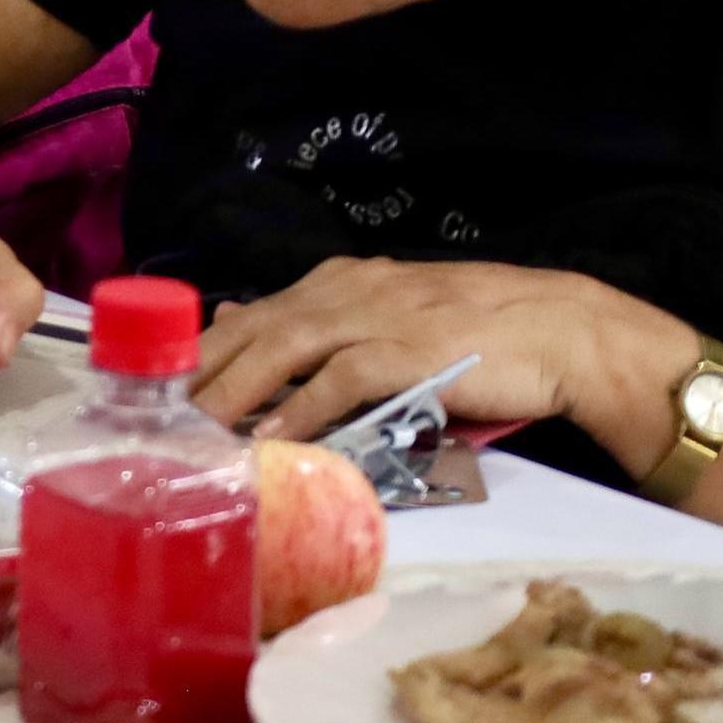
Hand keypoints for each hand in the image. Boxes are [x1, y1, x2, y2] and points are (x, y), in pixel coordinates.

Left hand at [193, 256, 691, 468]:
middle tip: (157, 414)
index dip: (204, 348)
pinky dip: (302, 411)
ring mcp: (379, 319)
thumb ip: (325, 325)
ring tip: (196, 430)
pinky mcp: (409, 353)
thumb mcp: (393, 316)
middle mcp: (351, 292)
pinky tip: (272, 440)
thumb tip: (245, 323)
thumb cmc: (480, 333)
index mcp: (345, 282)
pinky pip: (340, 382)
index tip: (162, 383)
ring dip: (235, 392)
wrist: (564, 332)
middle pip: (254, 328)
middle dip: (202, 370)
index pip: (255, 312)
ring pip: (284, 350)